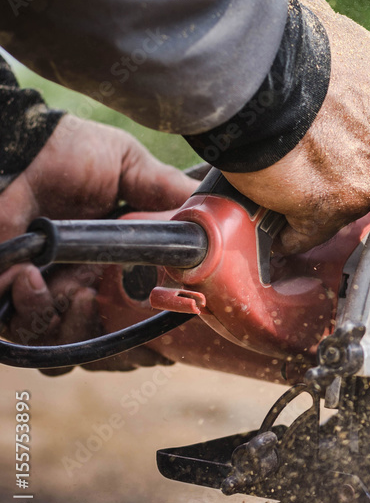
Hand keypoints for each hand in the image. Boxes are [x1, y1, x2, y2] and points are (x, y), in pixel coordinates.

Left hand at [1, 116, 198, 370]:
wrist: (13, 149)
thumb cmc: (64, 152)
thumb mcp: (129, 166)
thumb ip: (169, 189)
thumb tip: (217, 206)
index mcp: (116, 262)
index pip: (142, 316)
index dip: (156, 336)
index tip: (168, 335)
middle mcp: (83, 283)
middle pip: (110, 348)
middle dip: (124, 352)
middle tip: (129, 330)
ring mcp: (45, 293)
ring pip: (68, 346)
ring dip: (77, 330)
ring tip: (80, 296)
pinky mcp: (9, 294)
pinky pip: (26, 330)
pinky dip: (33, 309)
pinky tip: (32, 277)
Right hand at [223, 0, 369, 254]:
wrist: (259, 76)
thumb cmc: (289, 43)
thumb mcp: (337, 29)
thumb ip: (351, 52)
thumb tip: (332, 43)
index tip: (352, 135)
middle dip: (357, 166)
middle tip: (324, 163)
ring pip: (353, 200)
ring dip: (328, 200)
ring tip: (295, 196)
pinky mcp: (333, 209)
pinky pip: (313, 230)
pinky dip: (297, 232)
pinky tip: (282, 231)